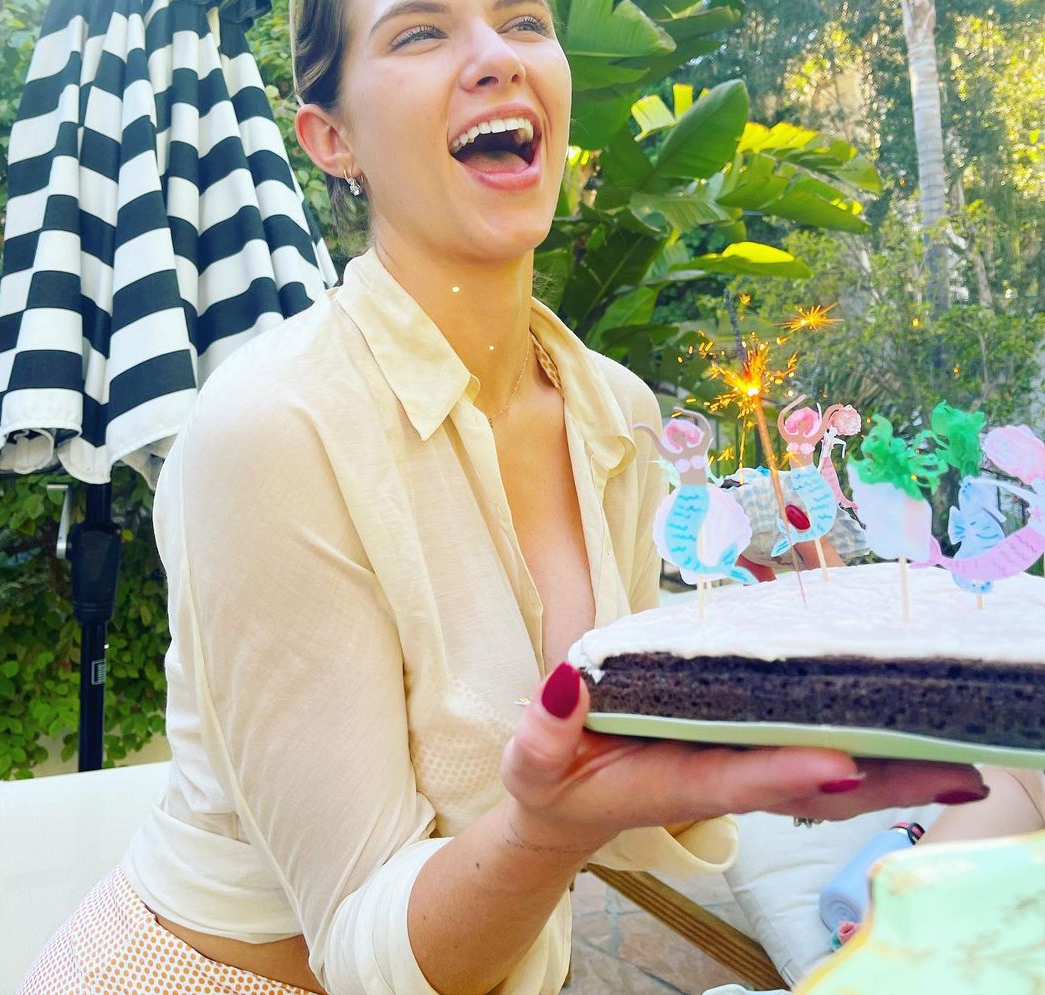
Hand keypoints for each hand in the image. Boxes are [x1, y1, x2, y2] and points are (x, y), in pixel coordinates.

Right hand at [500, 663, 988, 851]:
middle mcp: (721, 780)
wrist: (569, 806)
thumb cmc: (552, 783)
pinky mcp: (742, 753)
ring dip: (890, 769)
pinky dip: (862, 747)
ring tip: (956, 751)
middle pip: (810, 785)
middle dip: (881, 781)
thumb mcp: (532, 764)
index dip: (787, 773)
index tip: (843, 763)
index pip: (736, 779)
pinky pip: (812, 753)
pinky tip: (902, 730)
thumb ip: (543, 733)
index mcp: (673, 782)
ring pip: (825, 775)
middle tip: (954, 766)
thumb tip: (567, 682)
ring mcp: (738, 769)